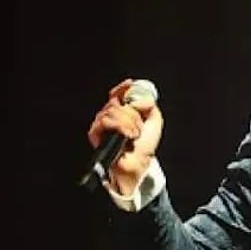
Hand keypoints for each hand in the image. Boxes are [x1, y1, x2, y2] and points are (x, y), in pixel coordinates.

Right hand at [87, 77, 162, 194]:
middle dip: (132, 114)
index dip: (122, 88)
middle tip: (139, 128)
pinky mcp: (95, 134)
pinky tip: (127, 137)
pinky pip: (105, 121)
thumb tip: (135, 100)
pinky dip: (120, 127)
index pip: (117, 95)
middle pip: (115, 102)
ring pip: (112, 110)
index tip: (130, 84)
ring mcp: (101, 125)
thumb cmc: (144, 147)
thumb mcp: (154, 122)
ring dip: (128, 122)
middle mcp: (110, 117)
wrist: (138, 165)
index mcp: (123, 113)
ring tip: (134, 135)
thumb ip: (150, 105)